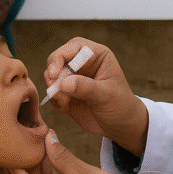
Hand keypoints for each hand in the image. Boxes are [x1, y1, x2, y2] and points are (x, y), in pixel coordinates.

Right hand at [44, 39, 148, 156]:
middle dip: (52, 74)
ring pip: (51, 77)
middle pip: (57, 59)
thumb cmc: (121, 105)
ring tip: (65, 102)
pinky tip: (67, 109)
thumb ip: (86, 87)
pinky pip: (52, 93)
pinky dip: (55, 101)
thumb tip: (64, 83)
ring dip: (53, 90)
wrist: (121, 126)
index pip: (74, 47)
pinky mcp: (66, 94)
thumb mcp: (106, 95)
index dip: (60, 57)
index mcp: (97, 55)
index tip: (54, 74)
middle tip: (53, 88)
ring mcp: (73, 78)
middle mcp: (83, 64)